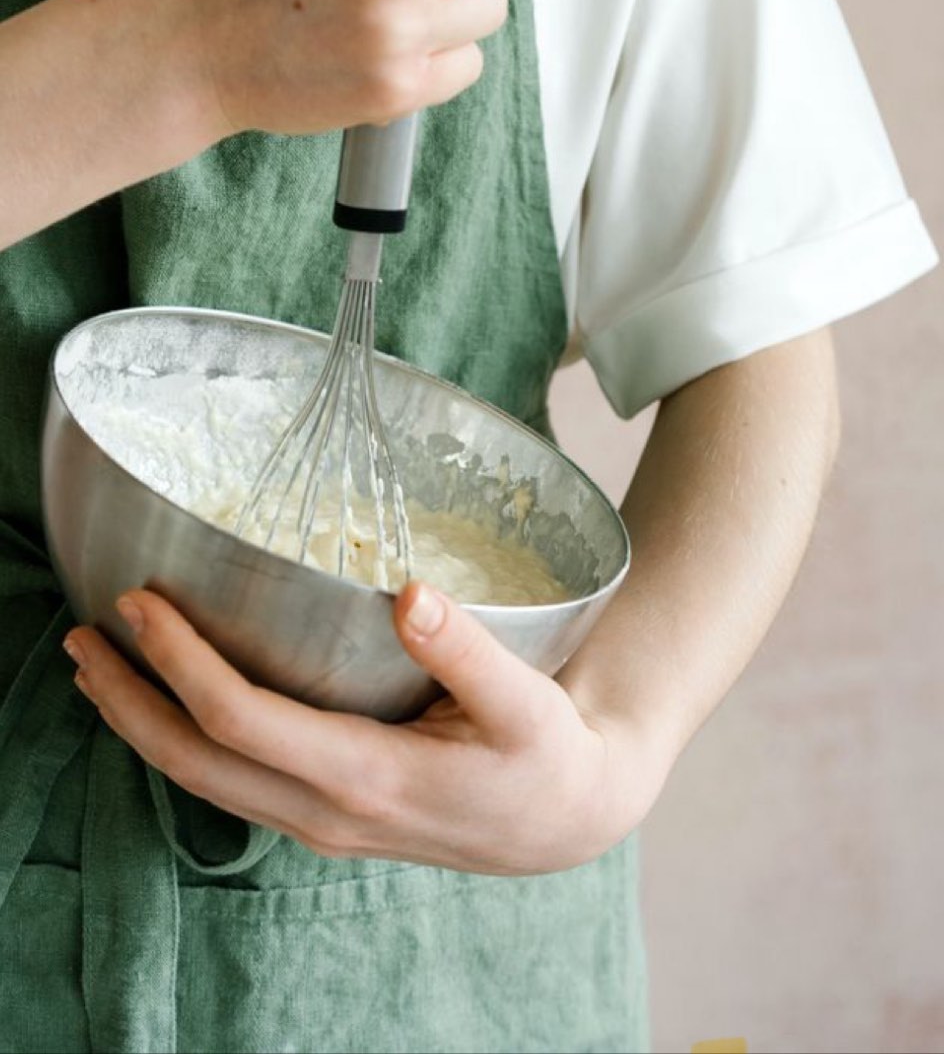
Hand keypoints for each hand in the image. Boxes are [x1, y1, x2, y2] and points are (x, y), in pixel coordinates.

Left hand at [63, 582, 670, 875]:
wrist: (568, 821)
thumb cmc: (548, 754)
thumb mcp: (526, 704)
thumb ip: (469, 651)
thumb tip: (413, 595)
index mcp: (367, 777)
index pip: (242, 722)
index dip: (182, 664)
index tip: (138, 604)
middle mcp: (326, 810)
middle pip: (195, 763)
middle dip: (127, 701)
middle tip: (78, 638)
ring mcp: (319, 820)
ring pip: (203, 781)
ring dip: (140, 725)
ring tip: (95, 669)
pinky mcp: (323, 813)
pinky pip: (230, 781)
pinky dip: (181, 741)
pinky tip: (166, 703)